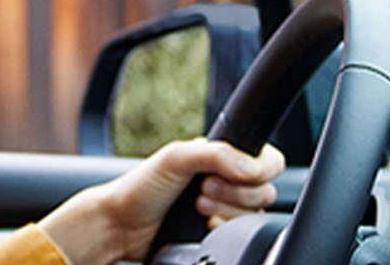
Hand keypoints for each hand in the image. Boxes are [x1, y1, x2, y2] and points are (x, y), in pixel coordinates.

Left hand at [36, 138, 285, 264]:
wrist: (122, 225)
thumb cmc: (142, 187)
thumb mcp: (176, 157)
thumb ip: (218, 154)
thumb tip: (254, 169)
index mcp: (221, 157)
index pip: (267, 159)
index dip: (256, 169)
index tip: (225, 173)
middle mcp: (228, 181)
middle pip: (265, 190)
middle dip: (234, 192)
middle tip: (202, 190)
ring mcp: (226, 209)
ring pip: (256, 214)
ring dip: (227, 211)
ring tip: (198, 207)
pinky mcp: (221, 234)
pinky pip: (243, 235)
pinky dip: (225, 229)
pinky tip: (204, 225)